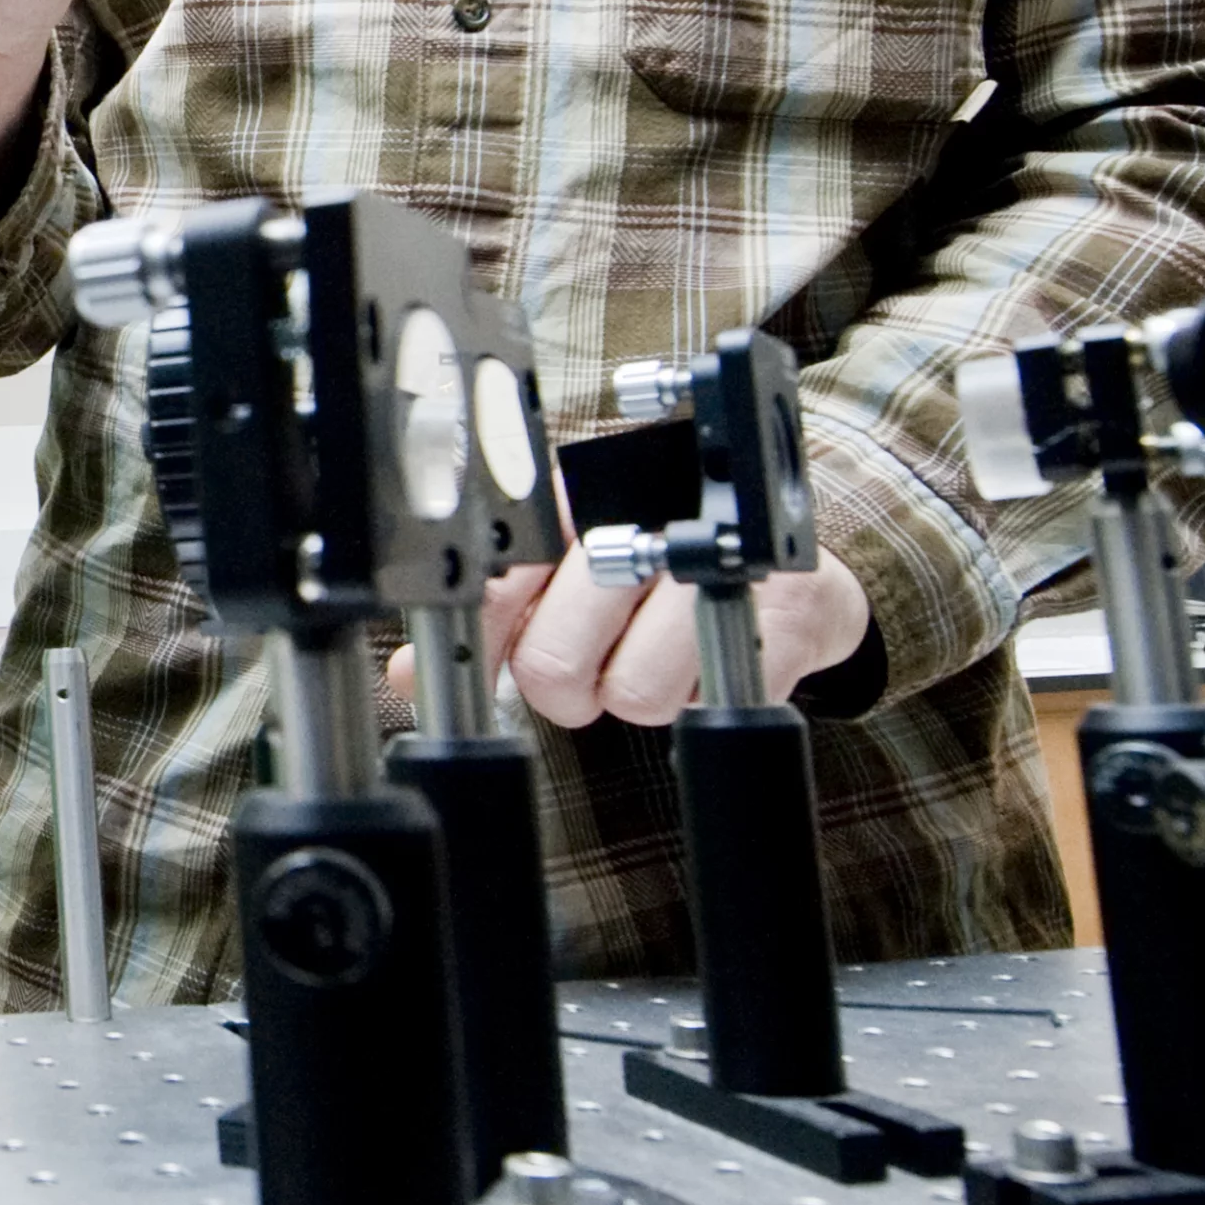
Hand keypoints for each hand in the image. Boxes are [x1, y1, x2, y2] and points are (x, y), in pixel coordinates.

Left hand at [388, 542, 870, 727]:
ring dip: (638, 695)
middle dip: (567, 688)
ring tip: (653, 655)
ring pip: (631, 694)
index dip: (486, 645)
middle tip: (591, 667)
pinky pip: (708, 703)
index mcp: (578, 501)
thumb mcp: (569, 574)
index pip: (501, 587)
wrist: (792, 564)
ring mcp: (716, 566)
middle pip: (554, 662)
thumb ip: (495, 618)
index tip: (485, 669)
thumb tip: (412, 675)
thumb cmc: (659, 563)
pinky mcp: (781, 614)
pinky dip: (702, 697)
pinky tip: (707, 656)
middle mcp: (643, 520)